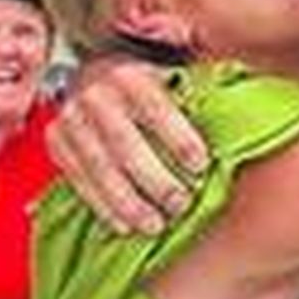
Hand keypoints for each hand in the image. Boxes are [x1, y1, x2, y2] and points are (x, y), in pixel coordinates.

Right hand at [47, 56, 208, 233]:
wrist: (91, 74)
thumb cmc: (146, 83)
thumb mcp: (171, 72)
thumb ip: (200, 83)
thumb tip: (242, 86)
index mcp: (129, 73)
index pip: (155, 108)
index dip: (179, 139)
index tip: (201, 167)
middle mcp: (95, 92)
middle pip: (125, 144)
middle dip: (155, 180)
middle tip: (181, 206)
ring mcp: (71, 117)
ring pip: (100, 167)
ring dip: (129, 202)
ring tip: (155, 225)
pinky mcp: (55, 140)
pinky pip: (78, 179)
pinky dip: (102, 206)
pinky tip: (125, 225)